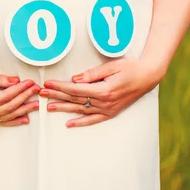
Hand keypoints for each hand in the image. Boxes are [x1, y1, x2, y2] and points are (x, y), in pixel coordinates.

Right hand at [0, 65, 39, 126]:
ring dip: (22, 110)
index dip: (19, 90)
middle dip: (24, 98)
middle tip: (36, 90)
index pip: (5, 97)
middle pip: (8, 107)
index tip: (30, 83)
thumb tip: (16, 80)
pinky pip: (1, 120)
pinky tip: (25, 118)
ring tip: (35, 104)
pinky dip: (14, 120)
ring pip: (7, 116)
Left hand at [39, 58, 163, 127]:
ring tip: (49, 107)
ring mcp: (108, 109)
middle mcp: (105, 102)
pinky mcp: (111, 112)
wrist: (148, 76)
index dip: (60, 86)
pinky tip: (69, 123)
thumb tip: (75, 80)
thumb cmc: (130, 68)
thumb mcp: (111, 66)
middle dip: (57, 96)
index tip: (48, 83)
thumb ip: (92, 74)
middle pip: (75, 99)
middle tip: (42, 94)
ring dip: (64, 108)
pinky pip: (93, 119)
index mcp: (104, 90)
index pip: (75, 89)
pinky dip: (81, 122)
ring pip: (81, 110)